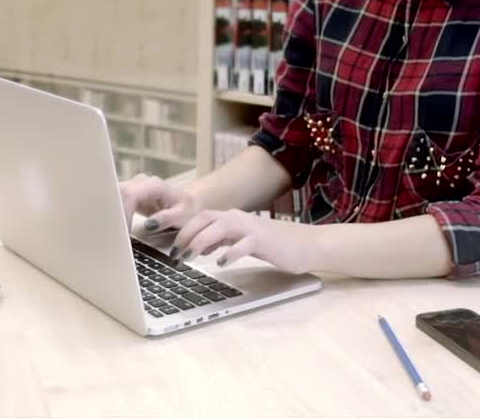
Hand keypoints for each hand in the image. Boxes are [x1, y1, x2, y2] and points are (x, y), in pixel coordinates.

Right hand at [118, 173, 200, 232]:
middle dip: (113, 214)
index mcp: (154, 186)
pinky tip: (115, 227)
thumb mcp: (182, 215)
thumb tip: (150, 224)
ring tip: (114, 233)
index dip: (122, 212)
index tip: (121, 230)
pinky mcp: (128, 195)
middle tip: (114, 236)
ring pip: (113, 196)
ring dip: (111, 215)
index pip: (130, 195)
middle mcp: (141, 182)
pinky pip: (115, 202)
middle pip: (118, 193)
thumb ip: (167, 218)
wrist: (187, 203)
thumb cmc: (186, 208)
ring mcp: (133, 186)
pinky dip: (113, 215)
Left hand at [170, 209, 310, 274]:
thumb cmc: (274, 244)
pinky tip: (221, 262)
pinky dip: (229, 252)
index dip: (183, 230)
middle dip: (186, 234)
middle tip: (175, 253)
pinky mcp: (264, 240)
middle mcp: (239, 219)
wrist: (307, 245)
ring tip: (191, 256)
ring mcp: (251, 228)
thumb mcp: (241, 241)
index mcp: (232, 218)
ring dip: (201, 240)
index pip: (201, 217)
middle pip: (205, 218)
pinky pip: (243, 243)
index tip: (172, 247)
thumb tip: (198, 246)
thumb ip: (221, 241)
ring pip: (220, 226)